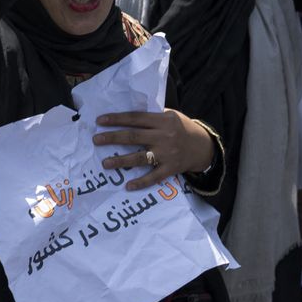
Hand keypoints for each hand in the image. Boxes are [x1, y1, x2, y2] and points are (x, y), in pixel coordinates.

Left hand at [94, 109, 215, 191]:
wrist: (205, 147)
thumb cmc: (183, 128)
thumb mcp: (171, 116)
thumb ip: (152, 116)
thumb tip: (127, 117)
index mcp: (163, 120)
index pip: (135, 118)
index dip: (117, 119)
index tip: (100, 120)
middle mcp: (164, 136)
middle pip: (134, 136)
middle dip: (113, 138)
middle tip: (96, 140)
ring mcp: (167, 154)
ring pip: (140, 157)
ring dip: (121, 161)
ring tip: (105, 164)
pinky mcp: (171, 169)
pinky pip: (154, 177)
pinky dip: (141, 182)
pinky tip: (128, 186)